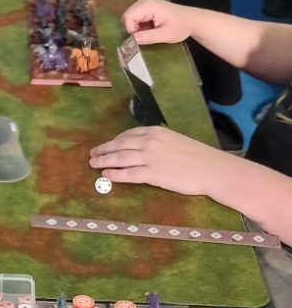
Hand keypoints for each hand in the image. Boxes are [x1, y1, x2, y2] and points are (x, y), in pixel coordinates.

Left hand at [89, 126, 232, 195]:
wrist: (213, 169)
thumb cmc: (199, 157)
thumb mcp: (176, 140)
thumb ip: (158, 142)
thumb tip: (145, 147)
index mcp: (155, 132)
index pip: (127, 135)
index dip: (114, 140)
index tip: (107, 145)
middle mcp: (148, 142)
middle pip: (119, 145)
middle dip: (103, 149)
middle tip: (92, 154)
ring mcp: (149, 158)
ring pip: (119, 158)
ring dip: (103, 161)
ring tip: (93, 164)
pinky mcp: (152, 174)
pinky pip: (127, 174)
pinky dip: (114, 174)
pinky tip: (106, 175)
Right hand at [122, 0, 194, 44]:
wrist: (191, 20)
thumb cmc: (180, 26)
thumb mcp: (165, 35)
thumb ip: (148, 37)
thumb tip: (132, 40)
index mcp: (147, 5)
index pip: (128, 18)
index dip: (132, 30)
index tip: (142, 38)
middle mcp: (143, 1)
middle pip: (127, 17)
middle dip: (133, 29)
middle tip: (147, 36)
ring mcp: (143, 2)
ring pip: (130, 18)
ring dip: (137, 28)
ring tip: (151, 31)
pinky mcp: (145, 6)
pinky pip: (135, 17)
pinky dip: (139, 25)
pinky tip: (151, 27)